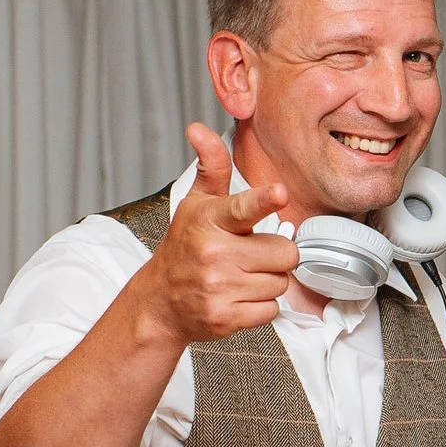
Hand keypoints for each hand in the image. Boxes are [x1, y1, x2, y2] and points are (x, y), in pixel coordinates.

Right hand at [134, 125, 297, 345]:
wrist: (160, 301)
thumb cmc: (185, 246)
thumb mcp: (195, 202)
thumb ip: (211, 166)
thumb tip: (199, 129)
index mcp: (210, 220)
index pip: (242, 207)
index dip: (264, 200)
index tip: (279, 192)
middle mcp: (214, 254)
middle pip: (285, 253)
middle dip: (276, 254)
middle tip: (254, 253)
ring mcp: (219, 288)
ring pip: (281, 283)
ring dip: (269, 280)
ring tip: (243, 276)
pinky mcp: (225, 317)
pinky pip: (271, 310)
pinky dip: (262, 306)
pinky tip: (241, 297)